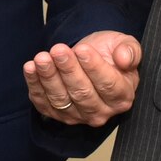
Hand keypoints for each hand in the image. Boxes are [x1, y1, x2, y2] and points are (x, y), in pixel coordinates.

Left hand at [22, 30, 141, 126]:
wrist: (90, 58)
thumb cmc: (109, 53)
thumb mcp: (125, 44)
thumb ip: (130, 51)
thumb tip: (124, 59)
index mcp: (122, 96)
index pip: (108, 85)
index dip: (94, 68)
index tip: (82, 50)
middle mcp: (102, 111)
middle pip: (82, 93)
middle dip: (68, 70)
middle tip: (58, 50)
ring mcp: (78, 116)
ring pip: (61, 99)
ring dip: (49, 77)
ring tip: (42, 58)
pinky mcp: (57, 114)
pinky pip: (43, 102)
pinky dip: (34, 85)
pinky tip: (30, 68)